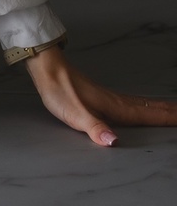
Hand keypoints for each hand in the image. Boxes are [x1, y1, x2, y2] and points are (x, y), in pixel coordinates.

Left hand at [25, 46, 176, 145]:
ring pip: (142, 104)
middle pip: (149, 108)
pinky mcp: (100, 96)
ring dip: (159, 108)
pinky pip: (131, 102)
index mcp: (113, 107)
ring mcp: (108, 97)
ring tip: (173, 111)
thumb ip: (94, 128)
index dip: (166, 118)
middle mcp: (115, 101)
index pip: (147, 114)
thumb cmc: (58, 90)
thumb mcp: (73, 113)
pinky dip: (145, 105)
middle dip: (169, 112)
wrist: (46, 68)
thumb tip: (113, 141)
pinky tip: (142, 107)